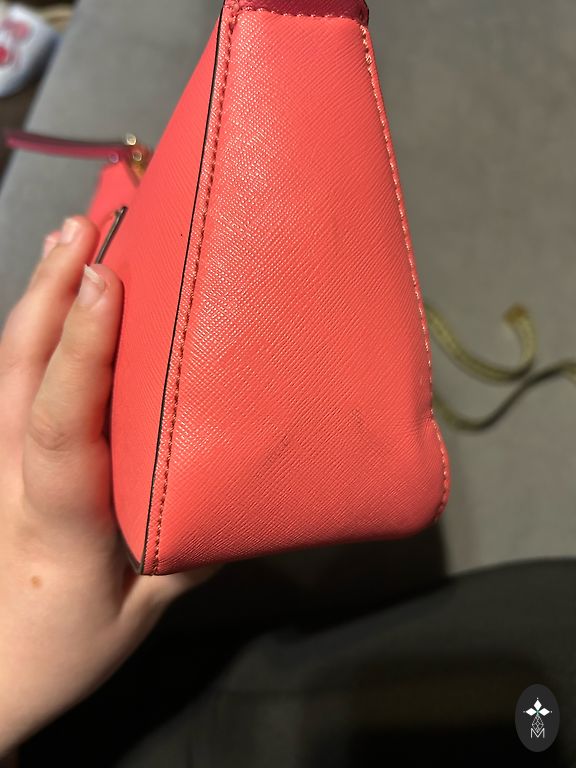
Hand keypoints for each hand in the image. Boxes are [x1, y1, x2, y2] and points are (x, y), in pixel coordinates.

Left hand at [0, 217, 215, 756]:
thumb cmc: (63, 646)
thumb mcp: (142, 616)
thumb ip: (190, 559)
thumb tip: (243, 500)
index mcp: (59, 522)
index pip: (62, 428)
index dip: (82, 353)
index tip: (106, 282)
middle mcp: (16, 477)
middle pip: (19, 373)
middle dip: (52, 293)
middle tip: (88, 226)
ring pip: (8, 367)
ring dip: (41, 299)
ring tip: (74, 238)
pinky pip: (12, 383)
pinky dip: (38, 331)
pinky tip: (60, 300)